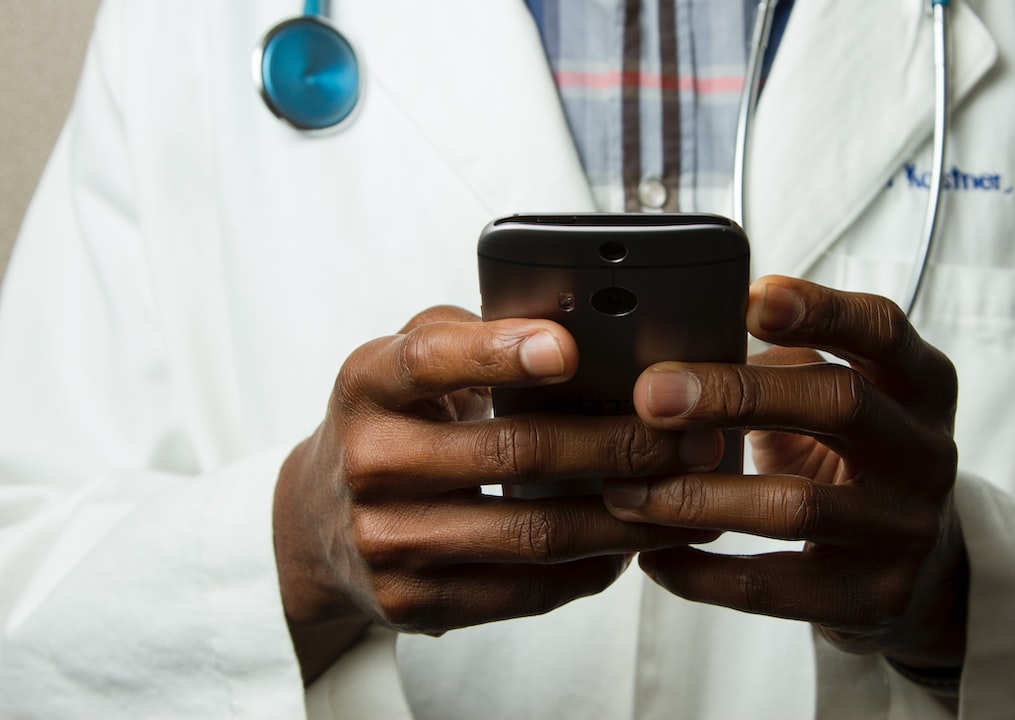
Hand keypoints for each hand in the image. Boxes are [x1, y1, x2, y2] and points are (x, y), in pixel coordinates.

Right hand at [273, 306, 720, 681]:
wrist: (314, 524)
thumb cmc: (389, 423)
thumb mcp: (403, 363)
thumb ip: (472, 335)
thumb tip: (579, 325)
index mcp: (368, 384)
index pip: (431, 360)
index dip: (500, 353)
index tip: (569, 348)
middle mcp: (370, 462)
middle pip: (514, 453)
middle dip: (619, 444)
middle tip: (692, 436)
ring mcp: (389, 540)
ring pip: (534, 533)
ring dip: (627, 517)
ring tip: (687, 496)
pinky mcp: (412, 603)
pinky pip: (524, 590)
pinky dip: (590, 569)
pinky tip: (631, 545)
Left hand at [601, 276, 966, 670]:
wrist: (920, 569)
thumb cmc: (852, 458)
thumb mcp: (840, 398)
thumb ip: (781, 363)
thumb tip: (671, 343)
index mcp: (920, 384)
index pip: (881, 329)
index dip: (820, 309)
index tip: (749, 299)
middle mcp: (927, 452)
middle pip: (840, 403)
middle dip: (736, 394)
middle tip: (651, 396)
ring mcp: (907, 529)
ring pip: (796, 506)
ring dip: (696, 495)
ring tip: (626, 488)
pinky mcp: (875, 597)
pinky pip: (772, 588)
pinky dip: (702, 572)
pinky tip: (653, 555)